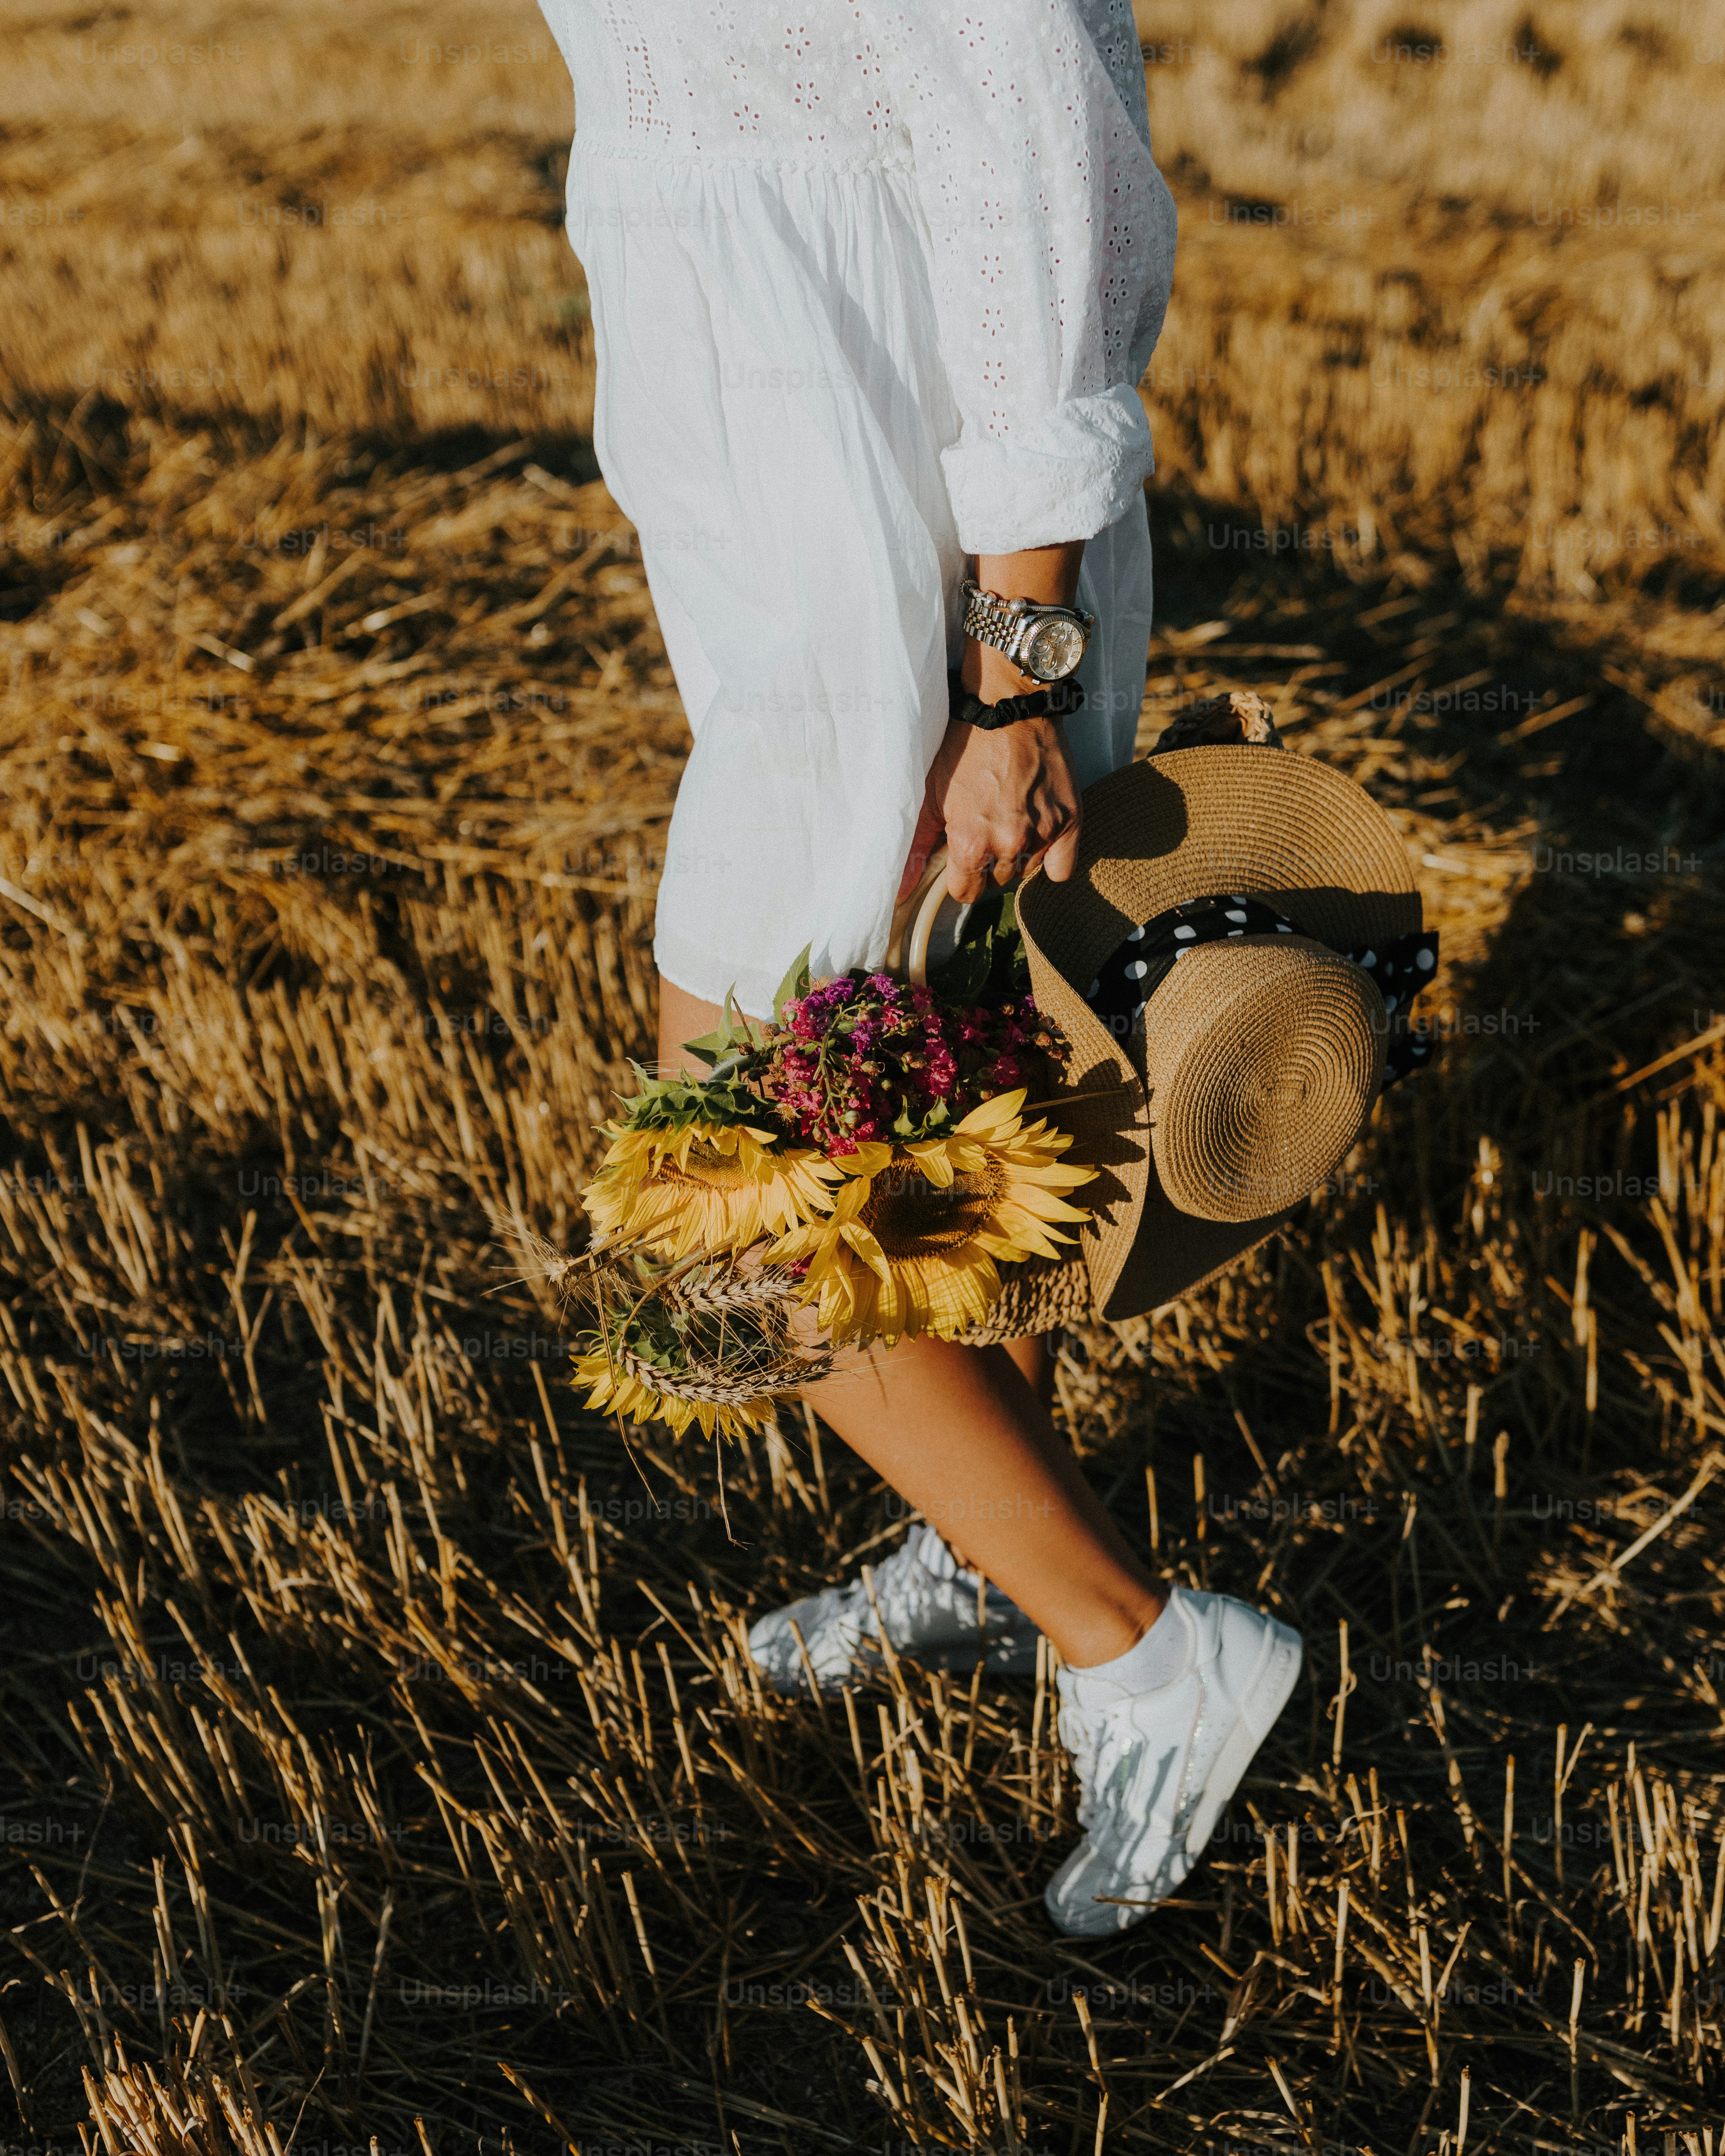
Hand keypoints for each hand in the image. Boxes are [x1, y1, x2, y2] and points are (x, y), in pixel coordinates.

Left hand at [898, 711, 1081, 904]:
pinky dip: (1051, 856)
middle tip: (987, 825)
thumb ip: (917, 846)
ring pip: (1026, 871)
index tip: (962, 855)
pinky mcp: (1070, 820)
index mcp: (971, 844)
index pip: (966, 893)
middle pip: (996, 881)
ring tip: (1010, 816)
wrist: (1009, 707)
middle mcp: (1010, 844)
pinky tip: (1038, 831)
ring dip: (1018, 855)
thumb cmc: (965, 747)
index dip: (961, 876)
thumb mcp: (932, 795)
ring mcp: (1043, 833)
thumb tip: (901, 889)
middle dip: (989, 861)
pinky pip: (1061, 867)